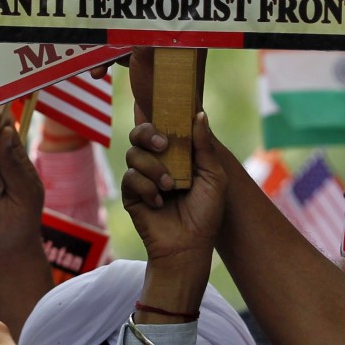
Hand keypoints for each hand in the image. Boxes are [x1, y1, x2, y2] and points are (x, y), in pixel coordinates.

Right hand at [122, 111, 225, 274]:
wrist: (188, 247)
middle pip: (140, 132)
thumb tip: (199, 114)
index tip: (156, 98)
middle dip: (148, 133)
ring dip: (153, 168)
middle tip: (163, 144)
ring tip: (169, 187)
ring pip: (134, 154)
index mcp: (177, 154)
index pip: (163, 126)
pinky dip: (146, 187)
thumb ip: (204, 147)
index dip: (157, 111)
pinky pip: (130, 177)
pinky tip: (158, 202)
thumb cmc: (206, 214)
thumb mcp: (214, 177)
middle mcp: (157, 161)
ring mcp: (142, 176)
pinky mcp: (131, 192)